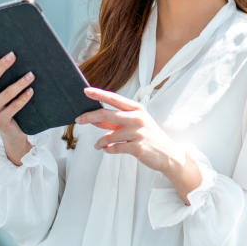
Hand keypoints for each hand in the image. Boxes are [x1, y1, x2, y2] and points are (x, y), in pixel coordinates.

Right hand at [0, 53, 34, 163]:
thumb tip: (14, 57)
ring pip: (5, 94)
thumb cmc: (9, 106)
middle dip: (2, 66)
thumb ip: (2, 79)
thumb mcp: (2, 92)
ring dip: (20, 83)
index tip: (8, 52)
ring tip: (31, 75)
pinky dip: (23, 98)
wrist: (12, 133)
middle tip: (14, 55)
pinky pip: (13, 107)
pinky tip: (31, 91)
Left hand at [77, 87, 201, 201]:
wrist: (168, 154)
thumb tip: (94, 120)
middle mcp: (137, 118)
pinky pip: (114, 148)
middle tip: (78, 120)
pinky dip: (108, 149)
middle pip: (107, 115)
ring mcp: (137, 133)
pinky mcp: (137, 147)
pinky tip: (108, 150)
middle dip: (89, 117)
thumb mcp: (135, 124)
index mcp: (136, 109)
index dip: (99, 94)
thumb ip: (115, 121)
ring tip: (98, 145)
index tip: (86, 91)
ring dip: (100, 142)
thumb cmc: (149, 136)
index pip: (114, 98)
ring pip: (109, 136)